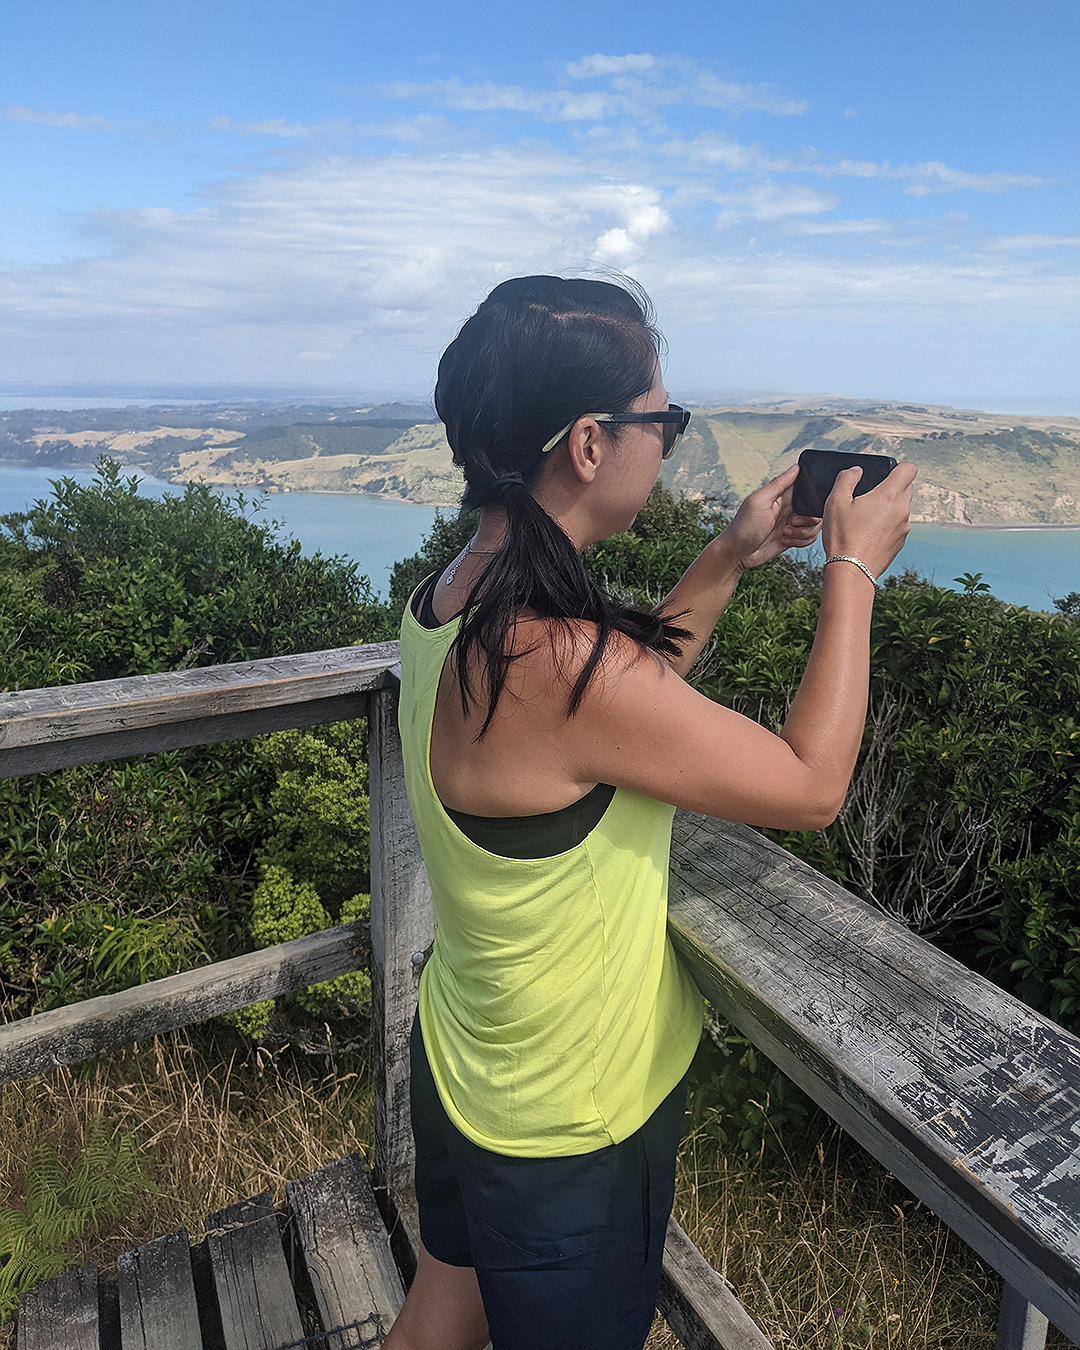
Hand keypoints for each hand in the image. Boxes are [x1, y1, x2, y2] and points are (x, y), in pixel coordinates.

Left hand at [713, 462, 821, 570]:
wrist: (738, 553)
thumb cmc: (743, 526)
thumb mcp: (759, 502)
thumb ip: (778, 484)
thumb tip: (795, 467)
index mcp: (781, 496)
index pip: (806, 489)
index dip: (810, 498)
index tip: (800, 508)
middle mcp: (788, 508)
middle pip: (815, 509)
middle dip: (808, 519)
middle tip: (792, 523)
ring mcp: (791, 523)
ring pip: (814, 524)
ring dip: (803, 532)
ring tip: (785, 533)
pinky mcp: (793, 537)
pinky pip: (809, 537)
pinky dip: (801, 541)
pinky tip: (786, 541)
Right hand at [821, 461, 917, 579]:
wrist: (851, 571)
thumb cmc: (843, 537)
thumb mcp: (835, 501)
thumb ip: (846, 478)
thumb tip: (855, 471)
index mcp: (889, 495)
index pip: (909, 469)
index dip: (897, 467)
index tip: (883, 474)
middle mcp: (902, 510)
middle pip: (907, 487)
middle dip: (892, 487)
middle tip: (869, 496)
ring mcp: (904, 527)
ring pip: (902, 507)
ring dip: (889, 507)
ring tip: (866, 517)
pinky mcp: (900, 542)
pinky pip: (898, 525)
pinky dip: (887, 525)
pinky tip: (868, 533)